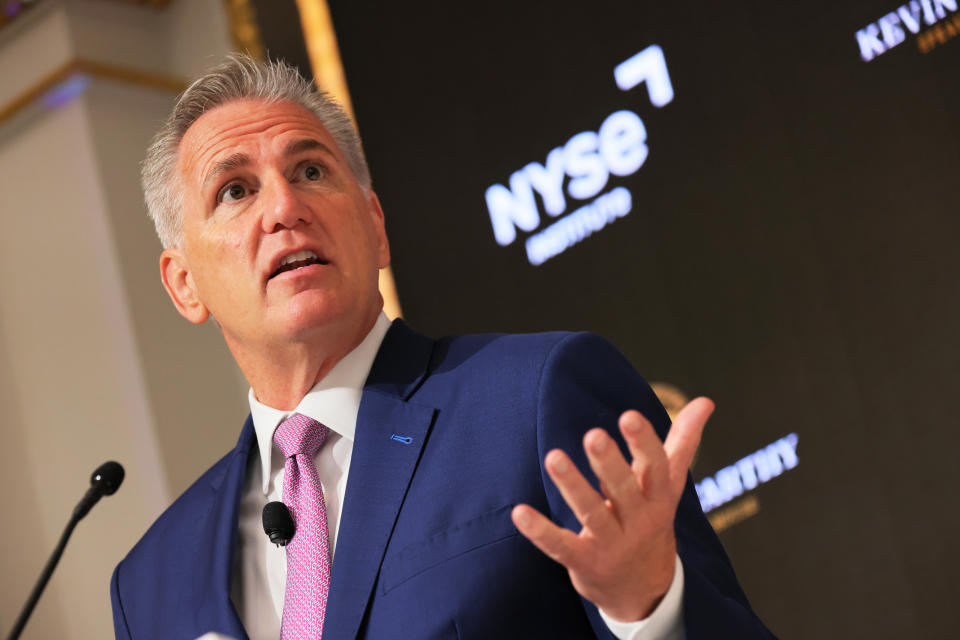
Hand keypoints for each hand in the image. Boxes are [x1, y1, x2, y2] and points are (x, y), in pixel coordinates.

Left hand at [511, 397, 712, 621]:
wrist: (645, 592)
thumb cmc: (651, 522)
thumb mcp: (669, 486)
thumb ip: (682, 442)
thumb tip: (705, 400)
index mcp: (658, 498)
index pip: (656, 468)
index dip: (644, 443)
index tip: (629, 416)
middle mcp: (637, 521)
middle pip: (624, 490)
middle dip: (609, 463)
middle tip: (593, 435)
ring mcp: (611, 544)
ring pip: (591, 513)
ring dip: (572, 485)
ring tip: (553, 457)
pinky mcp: (585, 563)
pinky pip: (560, 546)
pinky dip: (540, 531)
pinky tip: (519, 513)